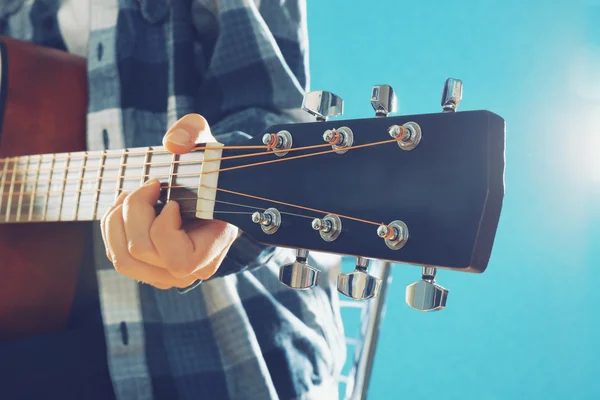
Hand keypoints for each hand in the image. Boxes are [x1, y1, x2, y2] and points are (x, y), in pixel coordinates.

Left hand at [100, 114, 238, 288]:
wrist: (210, 194)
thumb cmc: (209, 172)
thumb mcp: (207, 143)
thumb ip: (195, 131)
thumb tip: (173, 143)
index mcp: (213, 249)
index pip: (179, 259)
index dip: (164, 228)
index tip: (173, 201)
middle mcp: (191, 272)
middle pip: (141, 252)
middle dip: (135, 211)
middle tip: (149, 186)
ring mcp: (168, 276)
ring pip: (123, 260)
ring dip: (118, 220)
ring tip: (132, 196)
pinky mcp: (149, 272)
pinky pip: (118, 258)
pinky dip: (113, 228)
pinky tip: (127, 207)